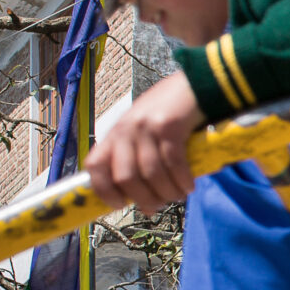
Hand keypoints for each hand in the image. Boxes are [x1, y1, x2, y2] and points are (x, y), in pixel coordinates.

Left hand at [86, 70, 202, 210]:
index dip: (103, 190)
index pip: (95, 166)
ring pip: (151, 173)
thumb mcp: (145, 132)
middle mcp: (126, 129)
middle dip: (144, 198)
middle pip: (125, 177)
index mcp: (115, 133)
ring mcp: (146, 127)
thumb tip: (147, 204)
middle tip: (159, 206)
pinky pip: (173, 162)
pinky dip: (182, 180)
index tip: (120, 204)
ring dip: (167, 192)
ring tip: (179, 196)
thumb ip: (140, 161)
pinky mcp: (169, 125)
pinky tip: (189, 186)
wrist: (195, 83)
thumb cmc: (171, 113)